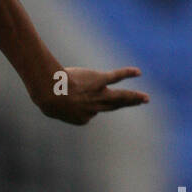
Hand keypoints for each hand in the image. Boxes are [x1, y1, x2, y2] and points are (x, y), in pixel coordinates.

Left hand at [33, 66, 148, 125]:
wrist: (51, 93)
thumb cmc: (46, 99)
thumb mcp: (49, 107)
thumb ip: (56, 105)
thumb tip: (53, 98)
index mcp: (82, 118)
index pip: (87, 112)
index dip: (78, 104)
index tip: (66, 99)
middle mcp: (94, 108)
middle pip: (113, 107)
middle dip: (125, 105)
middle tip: (139, 104)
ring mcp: (98, 95)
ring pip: (120, 97)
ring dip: (134, 97)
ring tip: (145, 98)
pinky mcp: (99, 81)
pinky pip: (116, 77)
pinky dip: (127, 73)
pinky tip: (138, 72)